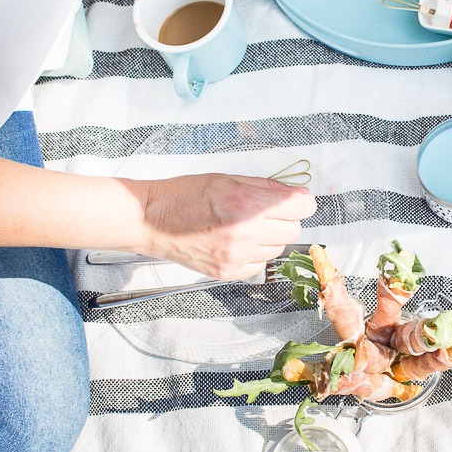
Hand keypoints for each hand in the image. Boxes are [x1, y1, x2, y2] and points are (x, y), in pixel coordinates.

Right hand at [140, 174, 316, 277]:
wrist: (150, 220)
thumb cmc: (183, 195)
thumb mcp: (227, 179)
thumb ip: (265, 188)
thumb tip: (295, 194)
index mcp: (245, 205)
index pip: (300, 208)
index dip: (301, 201)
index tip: (296, 200)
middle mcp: (244, 234)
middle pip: (293, 230)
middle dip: (286, 218)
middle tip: (266, 211)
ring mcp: (236, 257)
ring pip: (278, 248)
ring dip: (270, 236)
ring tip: (246, 225)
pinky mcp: (228, 272)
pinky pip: (260, 263)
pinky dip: (255, 252)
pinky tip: (237, 240)